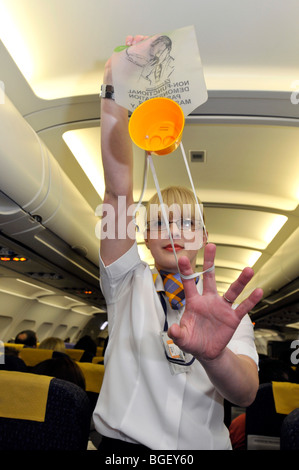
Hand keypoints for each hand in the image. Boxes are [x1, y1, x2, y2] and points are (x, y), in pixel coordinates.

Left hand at [168, 243, 262, 361]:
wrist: (206, 352)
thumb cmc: (193, 340)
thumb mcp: (182, 338)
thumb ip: (177, 333)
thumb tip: (172, 330)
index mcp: (194, 302)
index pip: (189, 283)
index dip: (185, 271)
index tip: (182, 258)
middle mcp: (209, 300)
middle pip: (210, 278)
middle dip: (210, 262)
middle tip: (211, 246)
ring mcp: (221, 308)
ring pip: (232, 291)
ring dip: (240, 281)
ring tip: (248, 270)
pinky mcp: (232, 318)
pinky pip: (242, 307)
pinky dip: (251, 300)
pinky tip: (258, 291)